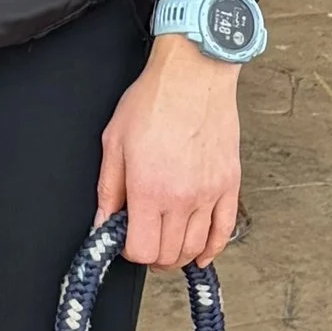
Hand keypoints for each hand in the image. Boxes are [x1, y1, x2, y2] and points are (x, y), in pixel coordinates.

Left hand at [96, 6, 242, 271]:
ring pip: (195, 247)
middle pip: (169, 254)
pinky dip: (212, 247)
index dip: (129, 251)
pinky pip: (224, 230)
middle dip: (152, 256)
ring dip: (179, 255)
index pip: (141, 249)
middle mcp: (182, 197)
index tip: (124, 239)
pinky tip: (201, 251)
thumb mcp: (115, 141)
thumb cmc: (155, 99)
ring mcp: (209, 193)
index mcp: (149, 189)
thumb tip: (102, 221)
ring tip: (167, 245)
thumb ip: (108, 188)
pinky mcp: (229, 184)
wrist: (194, 73)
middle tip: (144, 242)